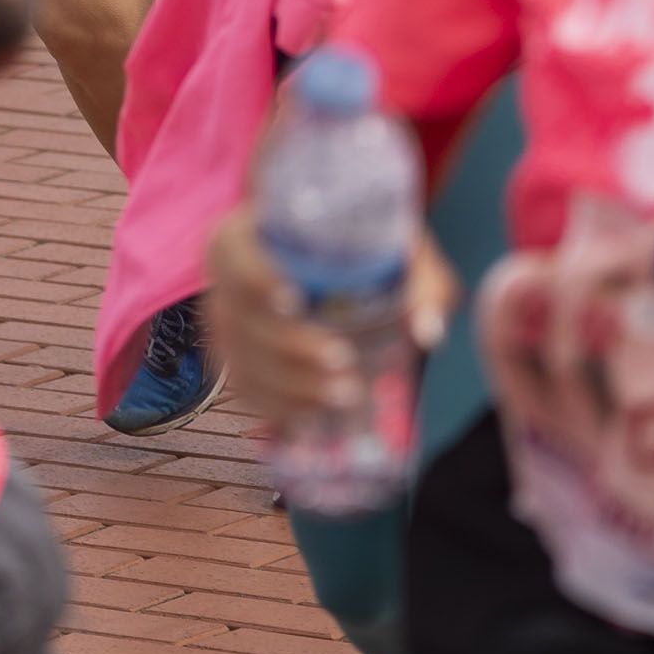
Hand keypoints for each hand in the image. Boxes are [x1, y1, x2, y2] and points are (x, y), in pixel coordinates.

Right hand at [205, 200, 455, 428]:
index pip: (232, 254)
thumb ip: (422, 284)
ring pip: (241, 363)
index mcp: (249, 234)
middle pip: (240, 319)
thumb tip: (428, 333)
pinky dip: (276, 409)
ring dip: (288, 388)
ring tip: (344, 397)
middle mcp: (227, 278)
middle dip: (290, 348)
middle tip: (344, 363)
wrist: (340, 258)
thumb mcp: (401, 250)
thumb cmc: (367, 247)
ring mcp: (226, 323)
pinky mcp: (237, 360)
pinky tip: (314, 420)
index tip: (296, 301)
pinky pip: (244, 390)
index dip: (254, 279)